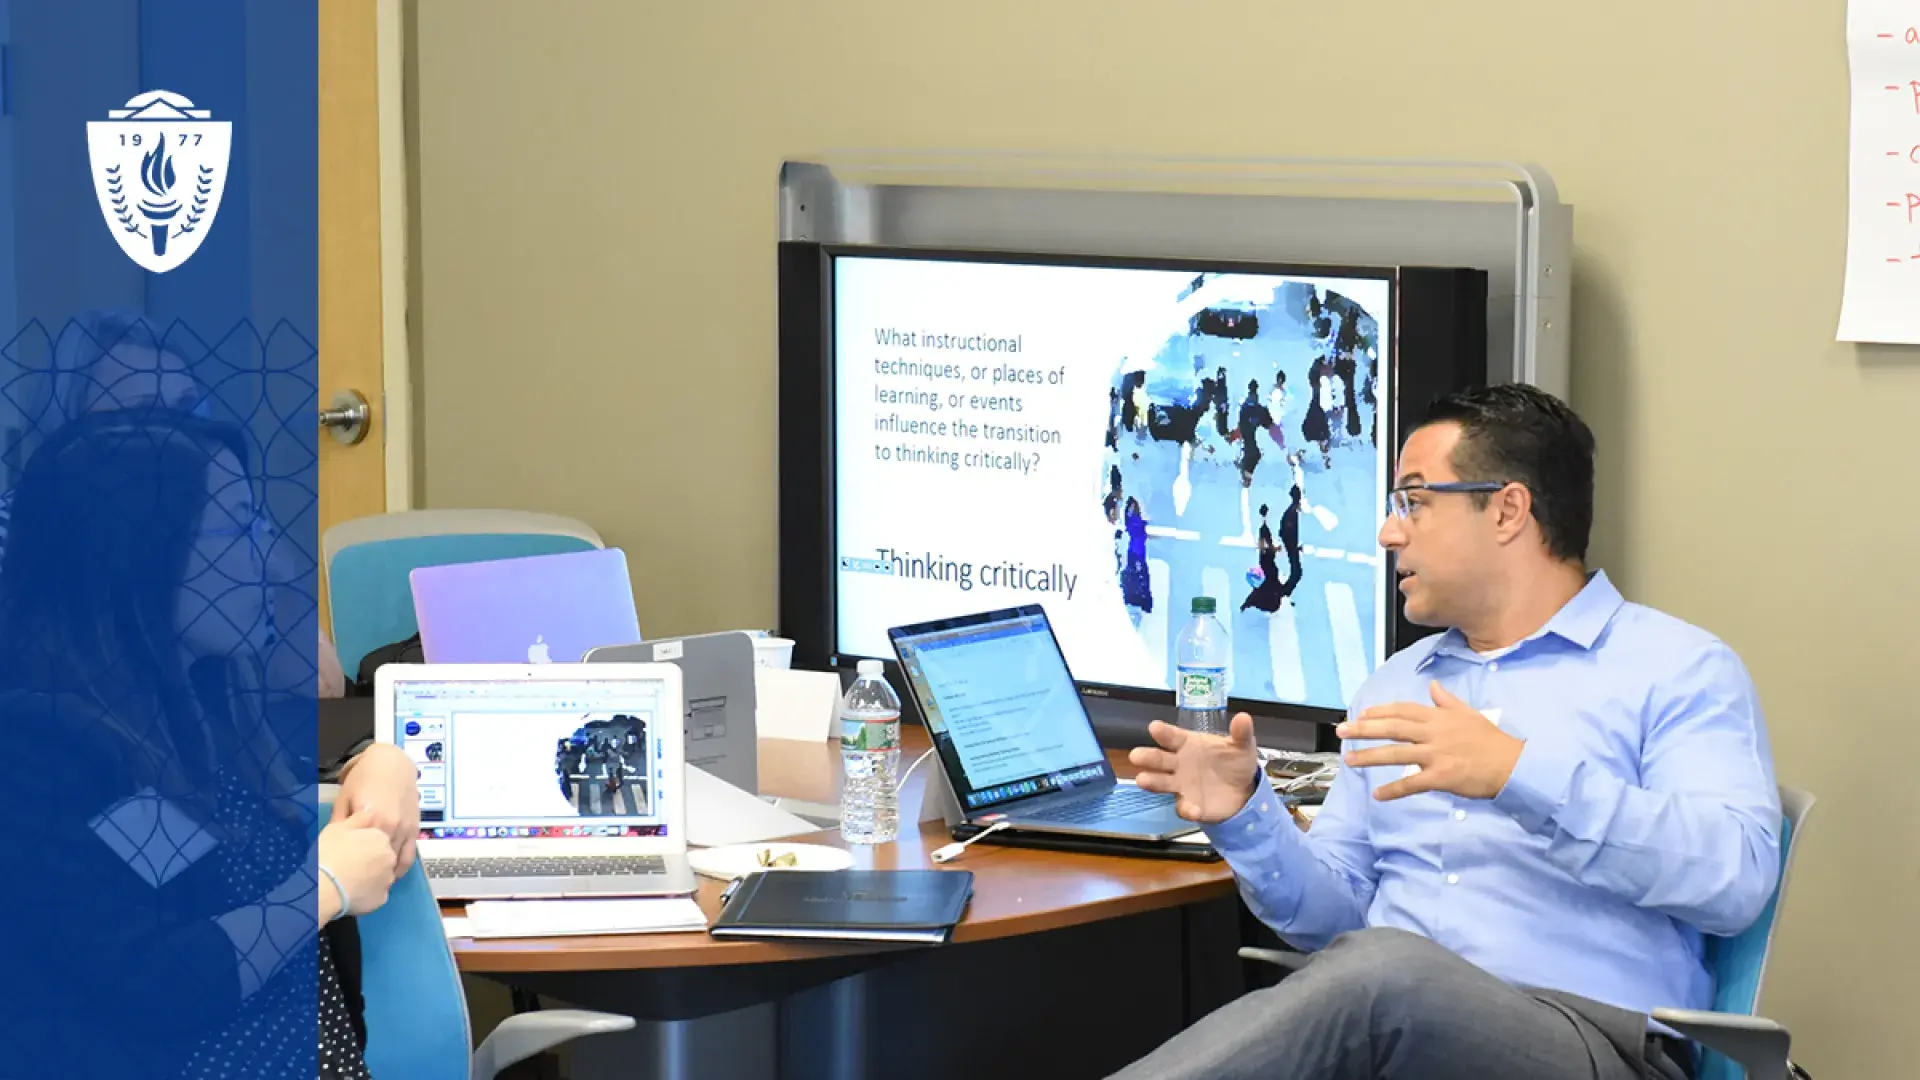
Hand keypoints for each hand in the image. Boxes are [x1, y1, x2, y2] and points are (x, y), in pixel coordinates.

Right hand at [318, 807, 398, 915]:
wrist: (323, 885)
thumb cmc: (328, 852)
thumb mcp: (340, 827)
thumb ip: (359, 818)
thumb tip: (371, 809)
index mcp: (381, 837)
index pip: (378, 839)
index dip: (364, 845)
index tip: (351, 851)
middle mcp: (390, 856)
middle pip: (383, 858)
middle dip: (371, 861)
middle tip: (350, 866)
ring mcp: (388, 879)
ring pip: (382, 876)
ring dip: (372, 878)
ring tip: (350, 881)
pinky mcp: (382, 900)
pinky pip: (377, 895)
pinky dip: (368, 894)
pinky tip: (353, 893)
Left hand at [334, 742, 420, 872]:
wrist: (391, 761)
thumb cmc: (364, 777)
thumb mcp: (344, 799)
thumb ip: (340, 824)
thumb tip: (333, 845)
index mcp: (374, 822)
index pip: (365, 858)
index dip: (356, 873)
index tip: (346, 882)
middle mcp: (393, 829)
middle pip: (383, 863)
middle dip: (372, 875)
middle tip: (359, 884)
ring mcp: (406, 829)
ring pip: (398, 862)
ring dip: (387, 873)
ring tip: (375, 881)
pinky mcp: (415, 828)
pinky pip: (411, 854)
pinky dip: (401, 865)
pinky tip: (392, 872)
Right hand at [1128, 713, 1261, 823]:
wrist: (1243, 790)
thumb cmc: (1234, 761)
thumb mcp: (1242, 745)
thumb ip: (1241, 733)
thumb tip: (1244, 717)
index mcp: (1188, 744)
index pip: (1172, 736)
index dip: (1163, 732)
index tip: (1154, 727)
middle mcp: (1179, 764)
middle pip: (1159, 759)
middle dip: (1147, 757)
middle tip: (1136, 755)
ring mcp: (1181, 785)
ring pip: (1161, 782)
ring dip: (1152, 781)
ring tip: (1142, 780)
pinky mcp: (1190, 805)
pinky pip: (1183, 807)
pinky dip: (1186, 808)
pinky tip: (1193, 809)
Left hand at [1337, 682, 1522, 800]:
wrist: (1512, 764)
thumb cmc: (1491, 740)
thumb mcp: (1469, 713)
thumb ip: (1447, 701)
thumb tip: (1433, 686)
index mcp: (1439, 717)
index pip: (1402, 710)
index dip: (1379, 712)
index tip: (1361, 714)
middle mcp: (1433, 733)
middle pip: (1392, 728)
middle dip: (1364, 729)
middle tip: (1341, 730)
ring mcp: (1436, 754)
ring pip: (1396, 753)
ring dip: (1370, 757)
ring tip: (1350, 760)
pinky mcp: (1441, 776)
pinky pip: (1411, 783)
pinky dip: (1393, 790)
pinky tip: (1378, 795)